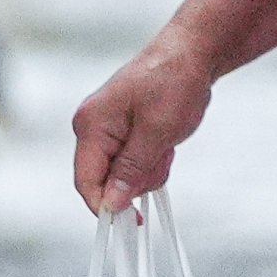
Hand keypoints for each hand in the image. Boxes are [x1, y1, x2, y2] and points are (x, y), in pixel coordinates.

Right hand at [75, 33, 216, 212]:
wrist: (190, 54)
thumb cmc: (172, 85)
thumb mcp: (157, 133)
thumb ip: (131, 170)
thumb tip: (112, 203)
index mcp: (90, 126)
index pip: (85, 180)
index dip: (105, 205)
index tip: (132, 222)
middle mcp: (91, 128)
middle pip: (104, 178)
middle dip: (136, 180)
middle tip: (163, 160)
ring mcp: (106, 128)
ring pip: (122, 172)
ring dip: (148, 169)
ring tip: (168, 145)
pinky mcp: (121, 129)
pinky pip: (131, 160)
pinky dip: (151, 159)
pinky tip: (166, 142)